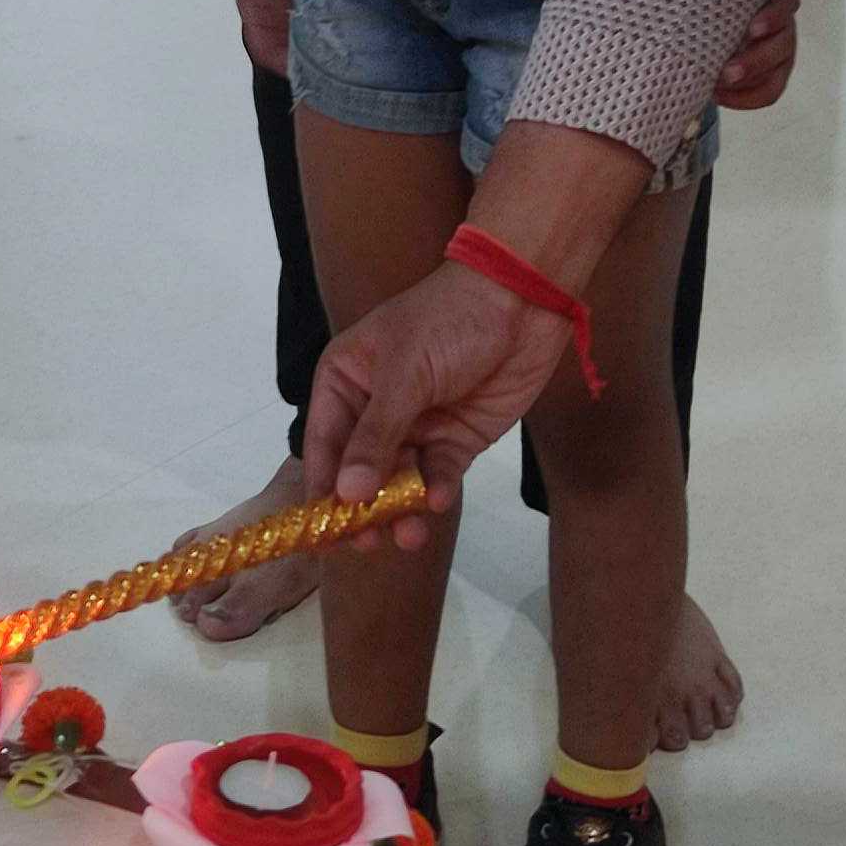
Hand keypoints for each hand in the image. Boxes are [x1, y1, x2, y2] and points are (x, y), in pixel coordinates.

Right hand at [304, 259, 564, 528]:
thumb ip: (375, 438)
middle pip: (360, 471)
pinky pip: (438, 474)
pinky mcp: (457, 439)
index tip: (323, 532)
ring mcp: (418, 426)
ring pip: (399, 481)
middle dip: (363, 508)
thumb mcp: (404, 375)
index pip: (325, 444)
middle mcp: (376, 409)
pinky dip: (436, 490)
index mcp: (346, 382)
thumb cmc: (448, 321)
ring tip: (409, 535)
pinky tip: (437, 500)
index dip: (323, 488)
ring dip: (401, 509)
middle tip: (368, 543)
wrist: (522, 301)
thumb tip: (345, 495)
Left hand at [716, 0, 799, 110]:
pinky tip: (718, 96)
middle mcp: (784, 25)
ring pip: (776, 72)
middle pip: (782, 44)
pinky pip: (769, 92)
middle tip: (727, 72)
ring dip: (747, 83)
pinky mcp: (777, 73)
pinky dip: (744, 99)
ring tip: (717, 88)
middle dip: (754, 61)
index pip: (785, 3)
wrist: (728, 12)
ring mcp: (783, 51)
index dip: (772, 18)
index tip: (752, 30)